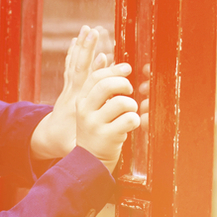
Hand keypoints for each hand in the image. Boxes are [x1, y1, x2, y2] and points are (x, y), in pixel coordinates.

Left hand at [31, 25, 114, 159]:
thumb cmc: (63, 142)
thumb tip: (93, 146)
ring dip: (82, 46)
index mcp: (78, 105)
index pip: (89, 84)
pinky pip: (72, 66)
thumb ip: (82, 145)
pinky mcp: (68, 86)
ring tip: (87, 29)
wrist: (46, 137)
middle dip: (87, 49)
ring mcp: (69, 88)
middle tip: (93, 32)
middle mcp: (73, 92)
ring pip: (75, 62)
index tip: (106, 57)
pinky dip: (76, 52)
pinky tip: (78, 39)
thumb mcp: (73, 147)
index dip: (98, 70)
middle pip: (80, 67)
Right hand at [74, 58, 138, 172]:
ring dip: (132, 105)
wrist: (90, 160)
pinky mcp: (107, 136)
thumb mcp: (91, 107)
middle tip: (130, 91)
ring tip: (130, 112)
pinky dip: (135, 120)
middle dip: (124, 84)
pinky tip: (130, 125)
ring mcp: (96, 124)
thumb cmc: (96, 130)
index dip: (114, 70)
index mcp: (81, 101)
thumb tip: (105, 56)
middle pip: (107, 86)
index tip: (128, 68)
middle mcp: (86, 111)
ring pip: (122, 102)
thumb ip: (98, 87)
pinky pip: (129, 119)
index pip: (96, 77)